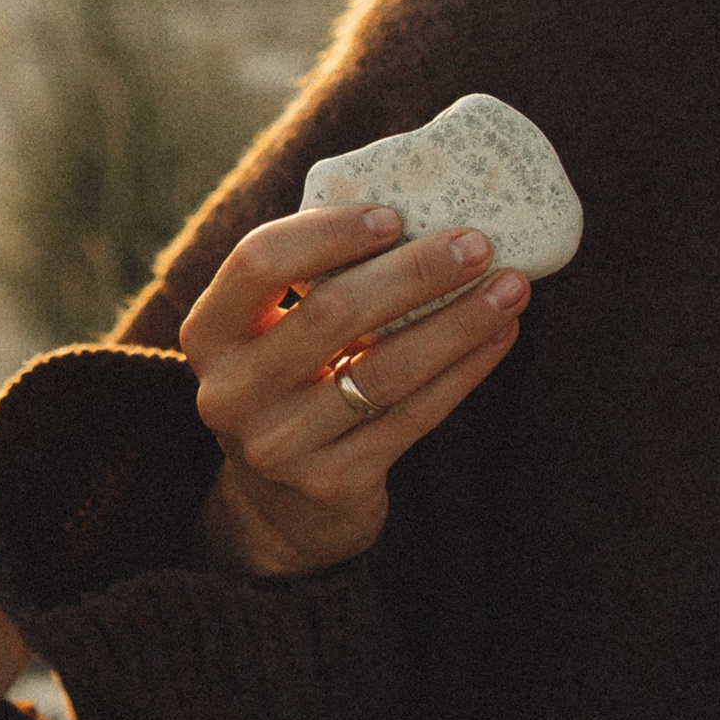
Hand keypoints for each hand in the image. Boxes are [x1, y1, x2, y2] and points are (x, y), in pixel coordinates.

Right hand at [181, 198, 530, 579]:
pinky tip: (501, 336)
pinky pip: (413, 416)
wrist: (282, 509)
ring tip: (511, 287)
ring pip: (385, 369)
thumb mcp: (273, 337)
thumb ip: (315, 284)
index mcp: (209, 334)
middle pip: (333, 312)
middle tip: (477, 243)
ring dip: (459, 321)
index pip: (259, 261)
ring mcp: (279, 445)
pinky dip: (465, 370)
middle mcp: (231, 392)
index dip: (328, 232)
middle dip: (416, 271)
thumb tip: (423, 210)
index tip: (394, 215)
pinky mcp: (332, 484)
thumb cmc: (293, 386)